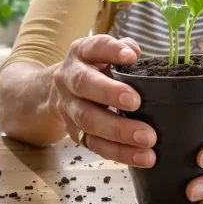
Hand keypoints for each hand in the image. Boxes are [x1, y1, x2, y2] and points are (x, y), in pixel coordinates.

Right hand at [49, 34, 157, 167]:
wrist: (55, 93)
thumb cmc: (93, 69)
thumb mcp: (103, 53)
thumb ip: (122, 49)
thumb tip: (134, 52)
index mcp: (80, 53)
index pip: (94, 47)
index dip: (111, 50)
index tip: (131, 56)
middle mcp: (69, 79)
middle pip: (84, 84)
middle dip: (110, 94)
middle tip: (136, 102)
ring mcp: (69, 108)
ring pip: (88, 120)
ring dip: (119, 131)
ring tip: (147, 139)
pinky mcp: (75, 133)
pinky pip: (96, 145)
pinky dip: (120, 152)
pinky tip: (142, 156)